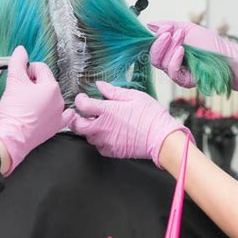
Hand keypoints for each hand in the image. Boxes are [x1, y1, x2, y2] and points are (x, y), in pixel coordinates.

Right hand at [0, 46, 73, 174]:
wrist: (12, 138)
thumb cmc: (14, 109)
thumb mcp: (13, 82)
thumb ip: (17, 62)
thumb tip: (21, 49)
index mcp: (52, 86)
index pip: (40, 68)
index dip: (27, 70)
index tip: (18, 78)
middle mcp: (60, 99)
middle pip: (45, 82)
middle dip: (33, 83)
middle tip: (19, 92)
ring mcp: (59, 114)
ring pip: (50, 98)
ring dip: (40, 97)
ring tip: (26, 105)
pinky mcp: (55, 127)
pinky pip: (61, 116)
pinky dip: (56, 113)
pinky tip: (52, 113)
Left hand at [69, 81, 188, 166]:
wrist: (162, 138)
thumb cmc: (151, 116)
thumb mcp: (134, 96)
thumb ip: (113, 91)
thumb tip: (100, 85)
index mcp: (107, 111)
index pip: (82, 105)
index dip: (79, 100)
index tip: (82, 98)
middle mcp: (103, 127)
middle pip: (77, 125)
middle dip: (75, 119)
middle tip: (79, 114)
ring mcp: (106, 141)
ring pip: (87, 137)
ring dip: (89, 130)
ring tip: (98, 123)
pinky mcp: (112, 152)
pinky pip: (99, 147)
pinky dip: (100, 141)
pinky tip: (107, 134)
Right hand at [148, 21, 237, 90]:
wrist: (227, 55)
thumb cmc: (210, 43)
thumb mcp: (187, 28)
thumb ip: (168, 26)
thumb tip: (150, 25)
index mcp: (169, 51)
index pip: (153, 48)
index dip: (155, 38)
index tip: (163, 28)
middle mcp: (170, 63)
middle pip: (153, 57)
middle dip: (159, 43)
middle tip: (168, 33)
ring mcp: (176, 72)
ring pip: (160, 63)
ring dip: (169, 48)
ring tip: (180, 37)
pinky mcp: (183, 81)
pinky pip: (171, 72)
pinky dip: (174, 59)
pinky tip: (181, 50)